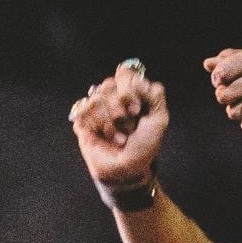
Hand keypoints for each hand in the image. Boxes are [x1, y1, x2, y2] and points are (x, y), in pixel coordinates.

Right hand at [70, 61, 168, 185]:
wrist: (127, 169)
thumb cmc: (144, 146)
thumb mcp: (159, 120)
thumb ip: (155, 95)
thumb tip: (138, 79)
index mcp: (131, 93)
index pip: (124, 73)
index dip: (129, 89)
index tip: (137, 109)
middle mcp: (112, 98)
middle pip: (108, 84)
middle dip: (120, 107)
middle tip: (130, 125)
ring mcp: (96, 109)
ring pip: (96, 99)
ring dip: (111, 123)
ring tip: (119, 137)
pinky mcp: (82, 121)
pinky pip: (84, 111)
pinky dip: (98, 127)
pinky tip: (105, 138)